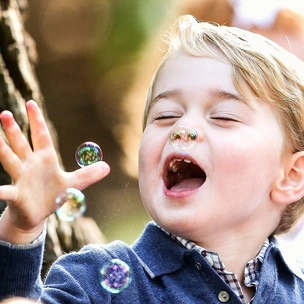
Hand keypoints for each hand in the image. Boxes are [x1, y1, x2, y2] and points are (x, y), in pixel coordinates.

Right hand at [0, 100, 109, 243]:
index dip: (37, 121)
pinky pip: (5, 191)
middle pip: (21, 145)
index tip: (30, 103)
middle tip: (4, 114)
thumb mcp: (74, 184)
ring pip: (10, 161)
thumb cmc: (52, 196)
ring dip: (2, 150)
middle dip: (13, 130)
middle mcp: (30, 166)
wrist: (37, 215)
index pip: (41, 136)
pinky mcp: (17, 195)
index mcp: (45, 160)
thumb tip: (107, 167)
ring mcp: (21, 179)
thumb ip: (89, 174)